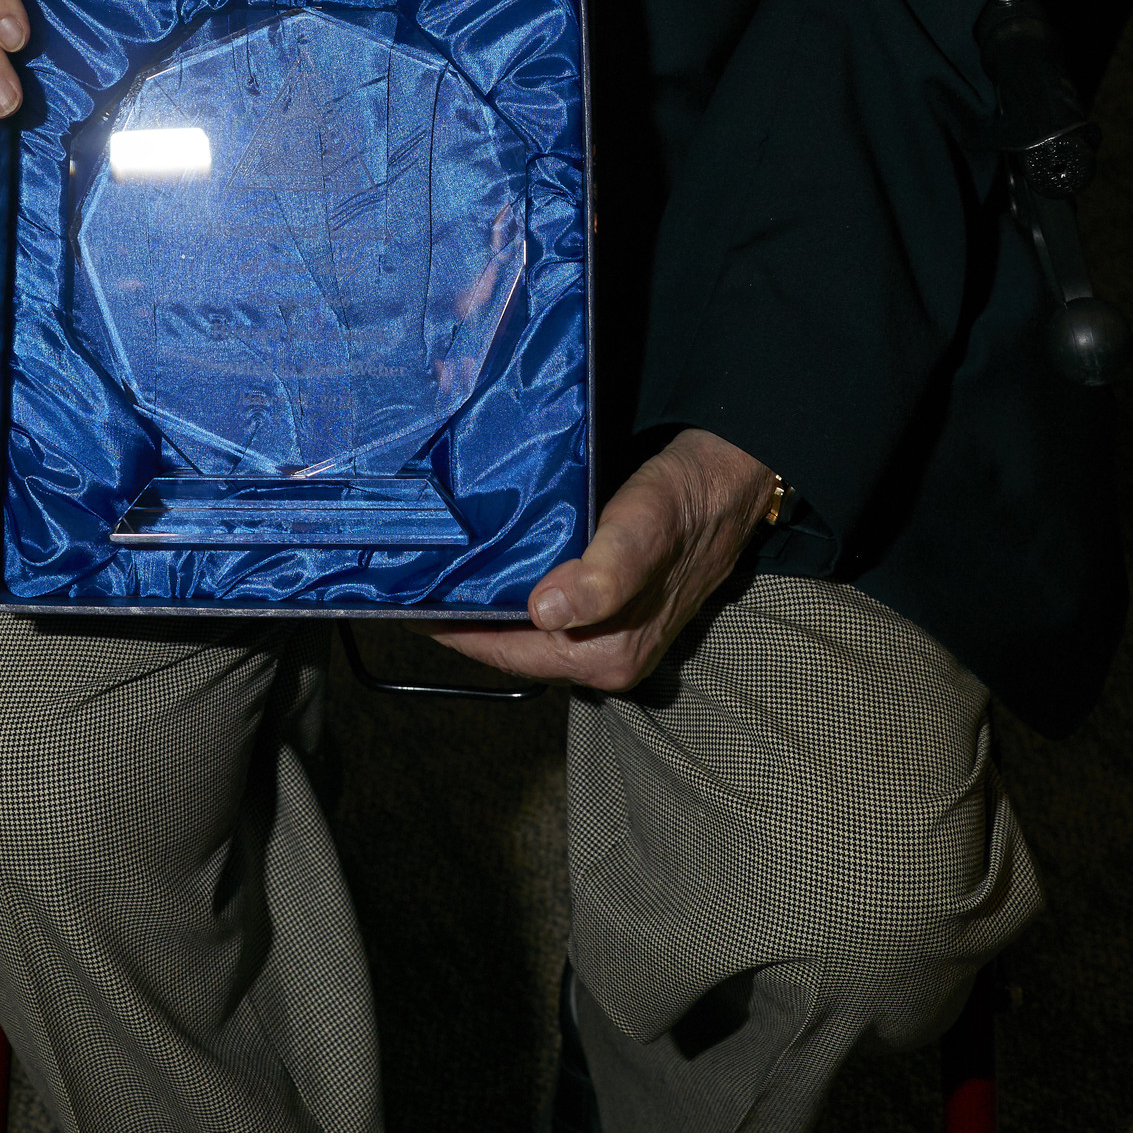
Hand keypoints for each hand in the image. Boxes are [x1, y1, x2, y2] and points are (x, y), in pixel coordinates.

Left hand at [432, 428, 780, 693]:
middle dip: (458, 619)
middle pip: (509, 645)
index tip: (398, 605)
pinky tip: (482, 559)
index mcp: (608, 654)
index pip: (505, 653)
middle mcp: (605, 656)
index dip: (451, 633)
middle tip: (402, 579)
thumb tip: (544, 612)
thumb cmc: (688, 498)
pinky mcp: (608, 605)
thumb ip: (604, 575)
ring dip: (481, 603)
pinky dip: (507, 587)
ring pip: (523, 628)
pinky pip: (542, 607)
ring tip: (430, 568)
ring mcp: (607, 633)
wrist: (734, 476)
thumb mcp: (645, 528)